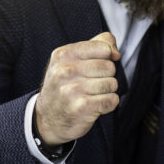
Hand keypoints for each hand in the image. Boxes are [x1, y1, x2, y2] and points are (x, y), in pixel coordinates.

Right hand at [34, 32, 120, 146]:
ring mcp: (71, 90)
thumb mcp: (73, 59)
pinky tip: (94, 105)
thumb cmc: (66, 85)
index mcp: (63, 54)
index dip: (107, 58)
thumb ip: (98, 45)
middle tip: (90, 84)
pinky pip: (112, 100)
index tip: (96, 66)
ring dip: (107, 91)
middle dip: (106, 76)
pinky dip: (108, 104)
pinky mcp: (81, 107)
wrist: (48, 119)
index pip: (104, 47)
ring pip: (112, 84)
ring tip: (91, 95)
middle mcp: (64, 71)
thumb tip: (115, 53)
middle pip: (110, 67)